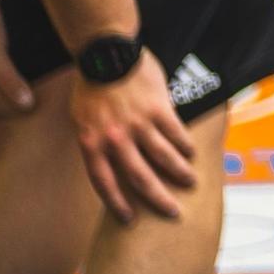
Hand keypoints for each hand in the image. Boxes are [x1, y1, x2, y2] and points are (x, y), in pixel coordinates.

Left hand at [70, 52, 199, 220]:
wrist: (106, 53)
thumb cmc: (91, 87)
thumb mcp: (82, 120)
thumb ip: (96, 142)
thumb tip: (111, 163)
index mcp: (91, 143)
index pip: (104, 183)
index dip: (117, 203)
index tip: (130, 219)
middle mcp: (114, 138)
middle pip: (139, 176)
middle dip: (157, 198)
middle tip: (172, 212)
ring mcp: (138, 123)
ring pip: (163, 156)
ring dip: (178, 172)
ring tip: (189, 182)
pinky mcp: (158, 107)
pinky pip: (175, 132)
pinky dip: (184, 145)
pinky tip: (191, 152)